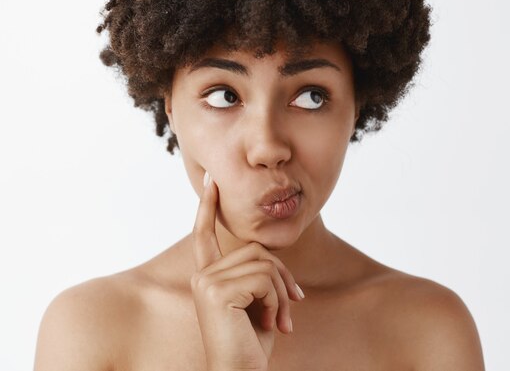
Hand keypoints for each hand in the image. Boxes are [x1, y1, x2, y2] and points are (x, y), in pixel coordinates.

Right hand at [190, 172, 304, 370]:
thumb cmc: (251, 342)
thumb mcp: (259, 301)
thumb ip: (258, 274)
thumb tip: (269, 254)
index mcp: (208, 276)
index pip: (205, 234)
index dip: (208, 206)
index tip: (212, 180)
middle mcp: (202, 276)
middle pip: (255, 249)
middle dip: (282, 275)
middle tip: (295, 304)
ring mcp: (206, 282)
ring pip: (263, 263)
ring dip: (283, 292)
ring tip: (283, 321)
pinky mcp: (217, 291)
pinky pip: (264, 279)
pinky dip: (278, 301)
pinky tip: (273, 324)